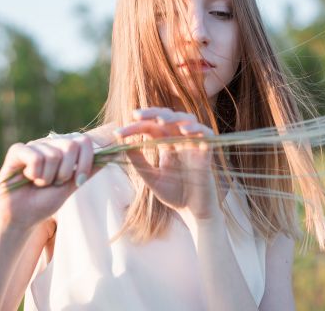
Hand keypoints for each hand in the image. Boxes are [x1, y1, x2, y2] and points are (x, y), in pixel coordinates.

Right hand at [0, 133, 96, 230]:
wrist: (23, 217)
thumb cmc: (45, 201)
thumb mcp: (73, 185)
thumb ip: (89, 170)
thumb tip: (113, 155)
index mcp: (64, 149)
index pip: (84, 141)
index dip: (86, 162)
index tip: (79, 180)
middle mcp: (50, 143)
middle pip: (71, 146)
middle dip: (66, 172)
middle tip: (55, 183)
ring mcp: (33, 145)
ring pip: (53, 155)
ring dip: (48, 177)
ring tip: (39, 183)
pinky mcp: (17, 151)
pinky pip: (35, 157)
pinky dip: (35, 174)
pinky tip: (28, 179)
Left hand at [114, 107, 222, 221]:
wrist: (193, 212)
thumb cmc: (174, 195)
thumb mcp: (152, 178)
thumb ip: (139, 162)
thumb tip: (123, 145)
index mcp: (166, 145)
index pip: (151, 127)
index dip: (135, 127)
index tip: (118, 133)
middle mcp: (180, 141)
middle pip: (168, 117)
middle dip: (153, 113)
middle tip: (136, 115)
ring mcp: (193, 144)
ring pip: (187, 120)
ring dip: (175, 117)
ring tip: (161, 120)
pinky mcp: (207, 152)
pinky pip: (206, 134)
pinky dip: (197, 129)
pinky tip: (184, 131)